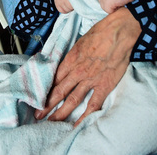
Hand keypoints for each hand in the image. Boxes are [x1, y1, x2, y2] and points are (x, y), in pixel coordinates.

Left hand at [34, 7, 140, 125]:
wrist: (119, 31)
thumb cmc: (101, 32)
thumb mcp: (80, 41)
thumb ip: (73, 54)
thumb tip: (67, 62)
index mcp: (70, 59)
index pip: (53, 78)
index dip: (44, 89)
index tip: (37, 97)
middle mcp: (77, 71)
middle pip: (58, 91)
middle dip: (46, 104)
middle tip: (37, 115)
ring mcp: (90, 79)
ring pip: (72, 100)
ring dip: (60, 112)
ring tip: (51, 122)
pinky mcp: (104, 85)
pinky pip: (93, 104)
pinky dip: (85, 116)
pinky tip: (77, 125)